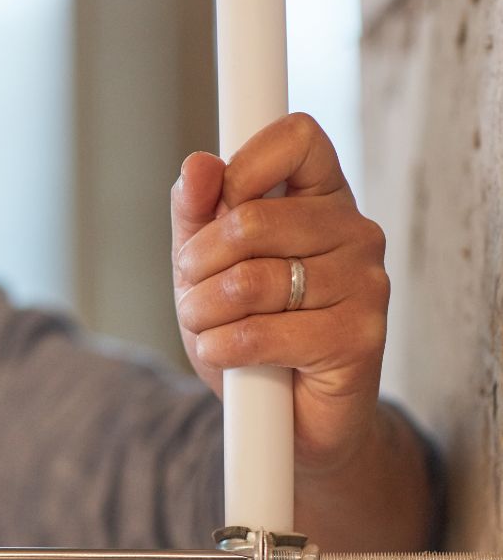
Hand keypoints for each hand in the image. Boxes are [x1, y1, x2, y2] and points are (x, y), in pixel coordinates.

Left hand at [170, 113, 389, 473]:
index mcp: (322, 198)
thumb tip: (198, 164)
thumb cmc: (248, 331)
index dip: (243, 166)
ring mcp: (365, 284)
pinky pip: (261, 332)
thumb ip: (197, 213)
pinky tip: (227, 355)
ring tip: (211, 329)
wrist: (287, 422)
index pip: (296, 137)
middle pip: (253, 217)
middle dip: (199, 264)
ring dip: (204, 313)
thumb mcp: (206, 267)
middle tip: (195, 294)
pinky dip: (223, 348)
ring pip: (249, 280)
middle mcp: (355, 232)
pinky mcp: (359, 337)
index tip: (218, 210)